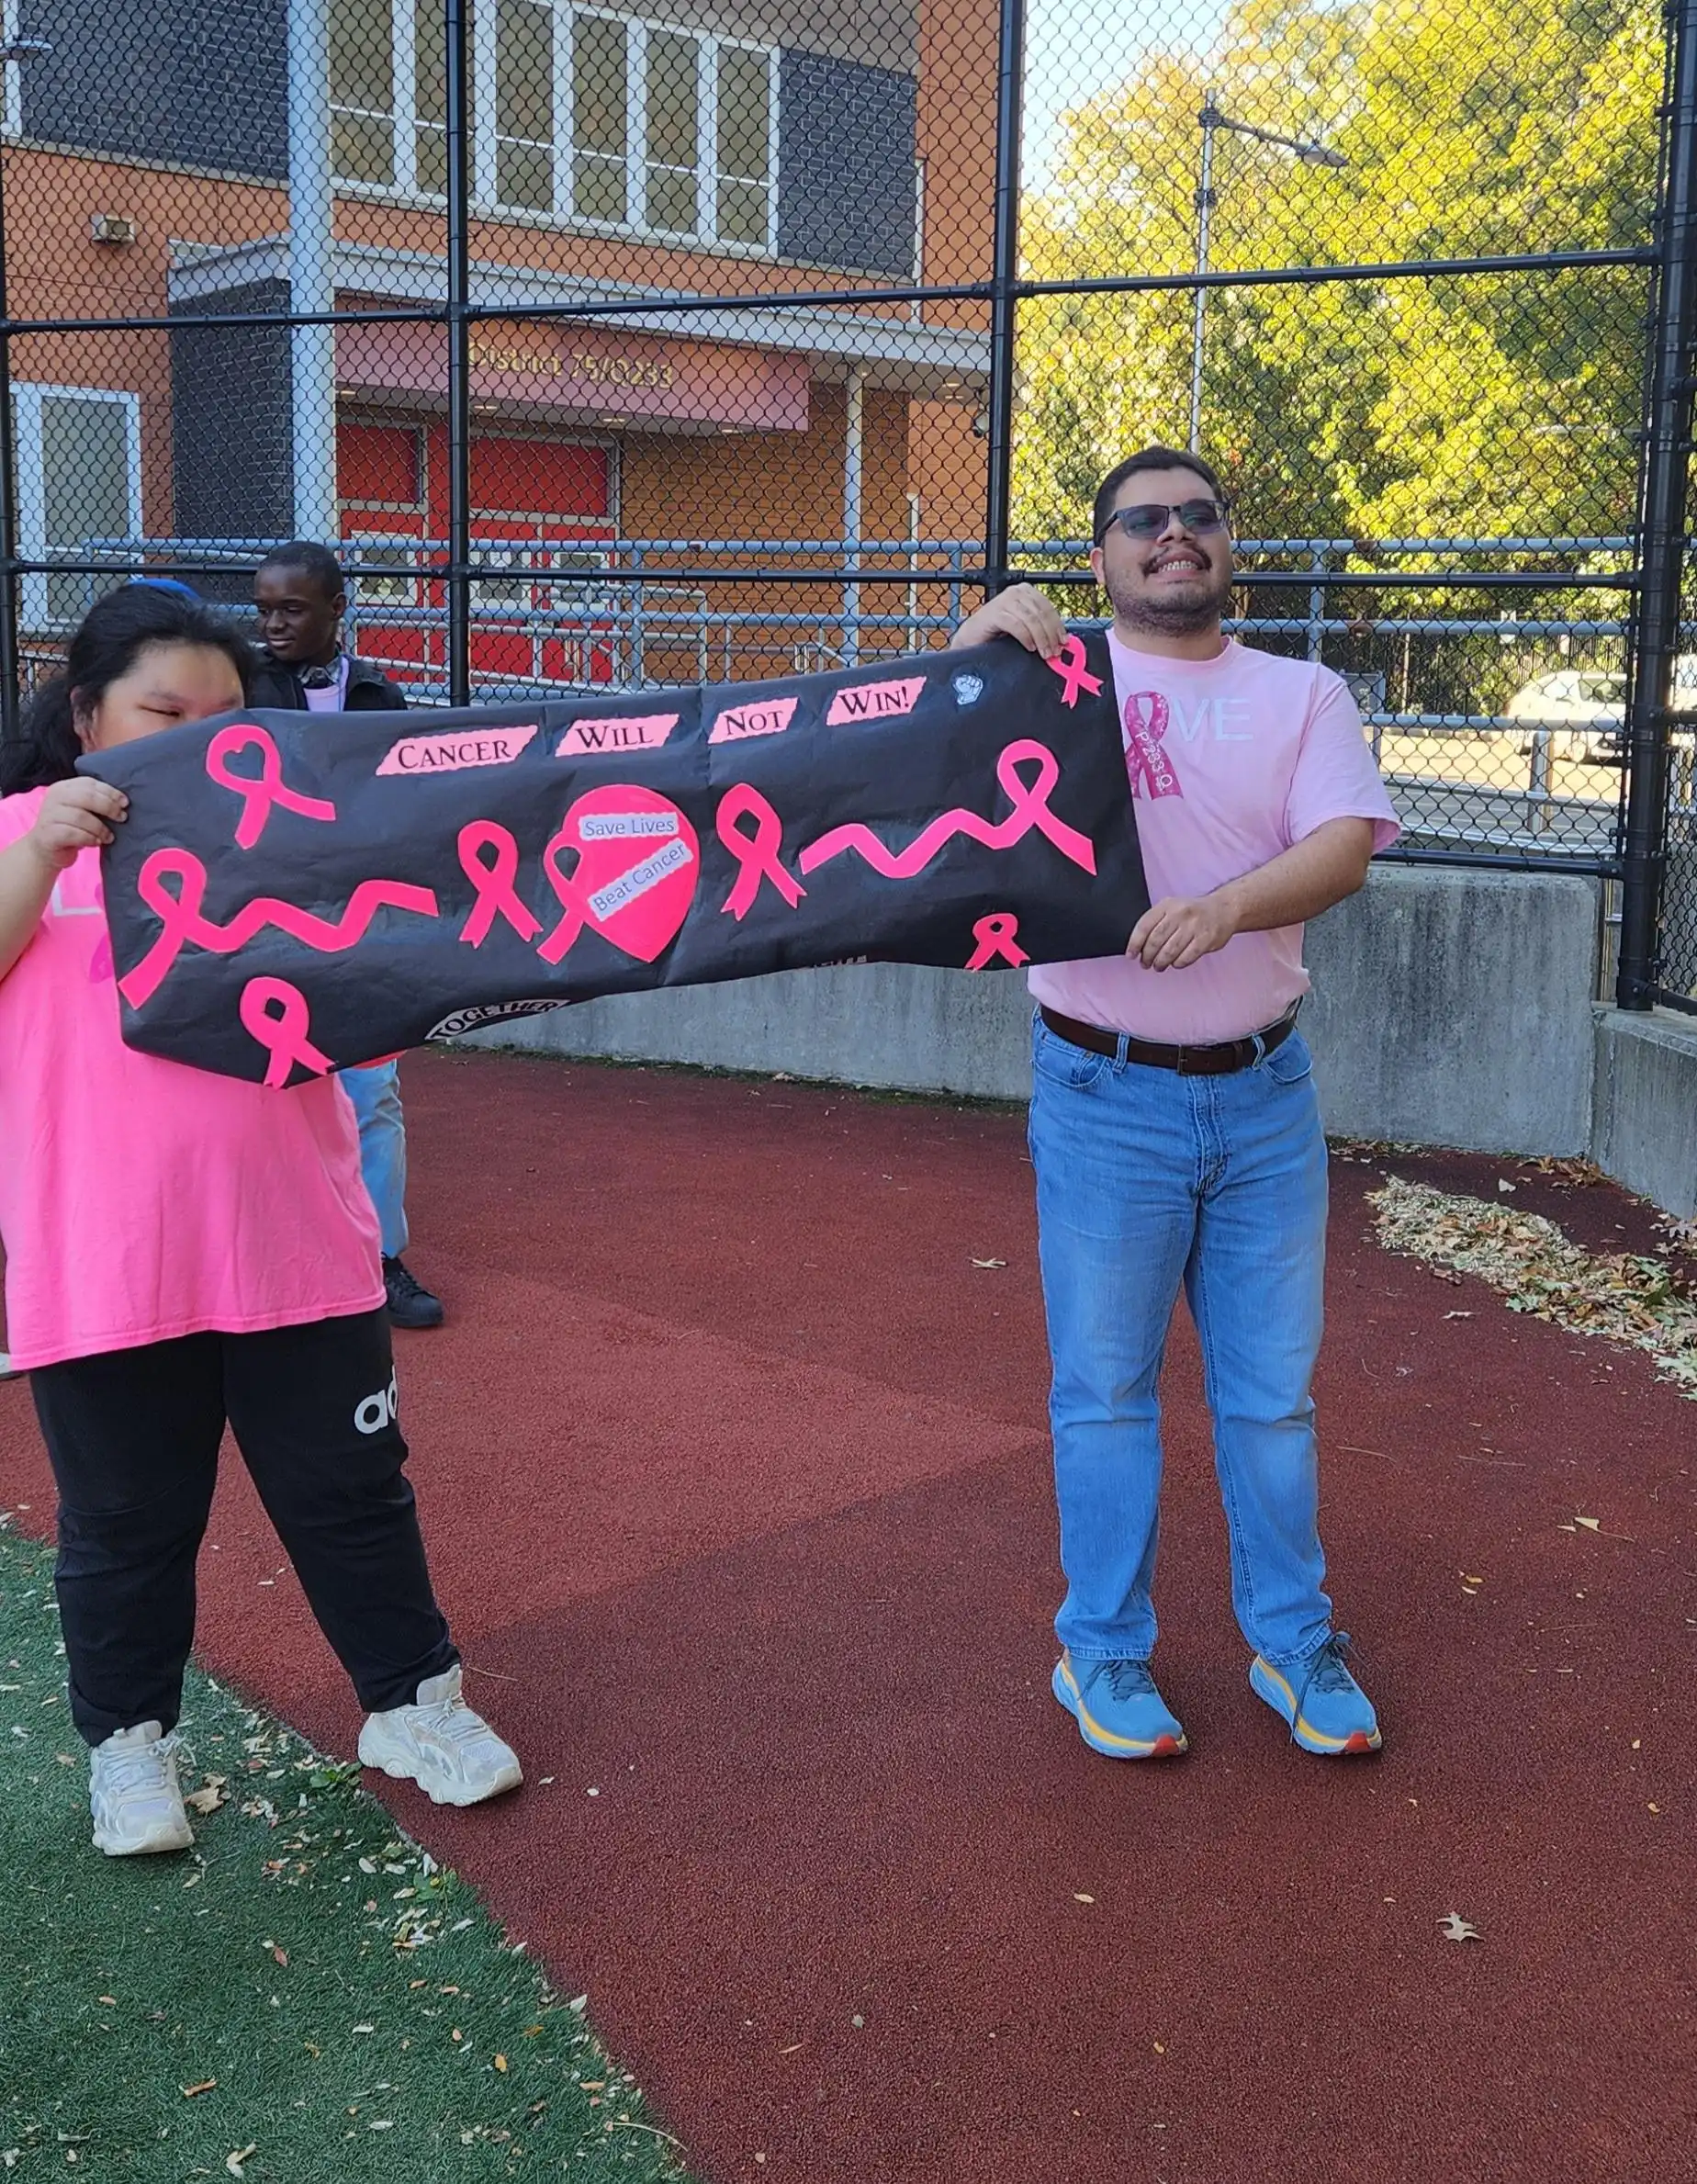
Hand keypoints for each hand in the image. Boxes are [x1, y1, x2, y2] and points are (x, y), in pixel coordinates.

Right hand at [27, 777, 127, 870]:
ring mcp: (49, 815)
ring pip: (81, 817)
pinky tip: (96, 842)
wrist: (44, 850)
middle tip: (121, 817)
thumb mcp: (81, 810)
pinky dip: (89, 838)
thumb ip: (95, 803)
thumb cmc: (69, 828)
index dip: (109, 791)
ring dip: (100, 828)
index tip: (125, 802)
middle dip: (108, 807)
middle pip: (86, 797)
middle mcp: (54, 797)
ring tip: (109, 836)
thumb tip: (122, 803)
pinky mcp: (48, 833)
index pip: (89, 783)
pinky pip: (74, 834)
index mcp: (63, 787)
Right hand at [950, 582, 1069, 657]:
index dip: (1057, 625)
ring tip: (1044, 653)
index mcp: (1025, 591)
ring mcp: (1004, 600)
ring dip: (1041, 638)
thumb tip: (1061, 640)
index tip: (1064, 642)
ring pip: (1031, 619)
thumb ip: (1040, 627)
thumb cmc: (998, 634)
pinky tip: (1030, 648)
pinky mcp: (994, 612)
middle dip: (1050, 634)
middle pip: (1041, 613)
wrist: (971, 638)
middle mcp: (1015, 592)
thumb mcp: (1024, 627)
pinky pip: (1017, 625)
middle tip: (1054, 651)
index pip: (1048, 607)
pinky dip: (1026, 638)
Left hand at [1127, 892, 1237, 970]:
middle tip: (1146, 964)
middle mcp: (1180, 913)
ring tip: (1158, 966)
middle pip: (1156, 941)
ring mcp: (1194, 926)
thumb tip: (1137, 947)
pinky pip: (1186, 957)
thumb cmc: (1192, 912)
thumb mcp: (1172, 908)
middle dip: (1147, 956)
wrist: (1224, 909)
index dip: (1134, 943)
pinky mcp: (1206, 939)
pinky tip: (1175, 963)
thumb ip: (1155, 923)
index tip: (1131, 955)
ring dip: (1161, 963)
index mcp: (1167, 905)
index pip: (1144, 926)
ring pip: (1170, 951)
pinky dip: (1178, 964)